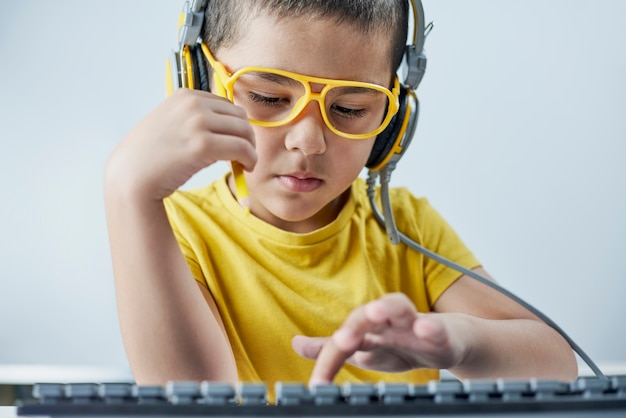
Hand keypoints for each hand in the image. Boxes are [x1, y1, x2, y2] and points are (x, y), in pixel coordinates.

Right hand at [105, 88, 255, 200]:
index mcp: (185, 96)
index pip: (227, 105)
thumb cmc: (151, 155)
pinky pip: (242, 149)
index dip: (235, 125)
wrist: (131, 176)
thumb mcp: (171, 123)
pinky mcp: (203, 145)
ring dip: (250, 149)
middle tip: (244, 155)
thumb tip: (230, 126)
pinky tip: (245, 168)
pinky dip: (250, 159)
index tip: (234, 142)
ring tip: (245, 163)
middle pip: (240, 116)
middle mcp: (192, 104)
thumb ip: (195, 118)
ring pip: (244, 132)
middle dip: (246, 136)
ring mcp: (197, 123)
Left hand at [291, 293, 469, 385]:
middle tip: (342, 338)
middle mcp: (386, 322)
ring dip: (386, 308)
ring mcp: (413, 324)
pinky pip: (436, 327)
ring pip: (399, 308)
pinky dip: (430, 326)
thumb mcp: (364, 350)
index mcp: (367, 329)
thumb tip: (295, 344)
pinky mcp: (440, 333)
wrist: (447, 340)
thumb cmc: (400, 343)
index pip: (341, 342)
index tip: (317, 386)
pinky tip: (424, 328)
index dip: (327, 361)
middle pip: (365, 315)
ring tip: (376, 312)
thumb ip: (330, 349)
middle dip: (353, 325)